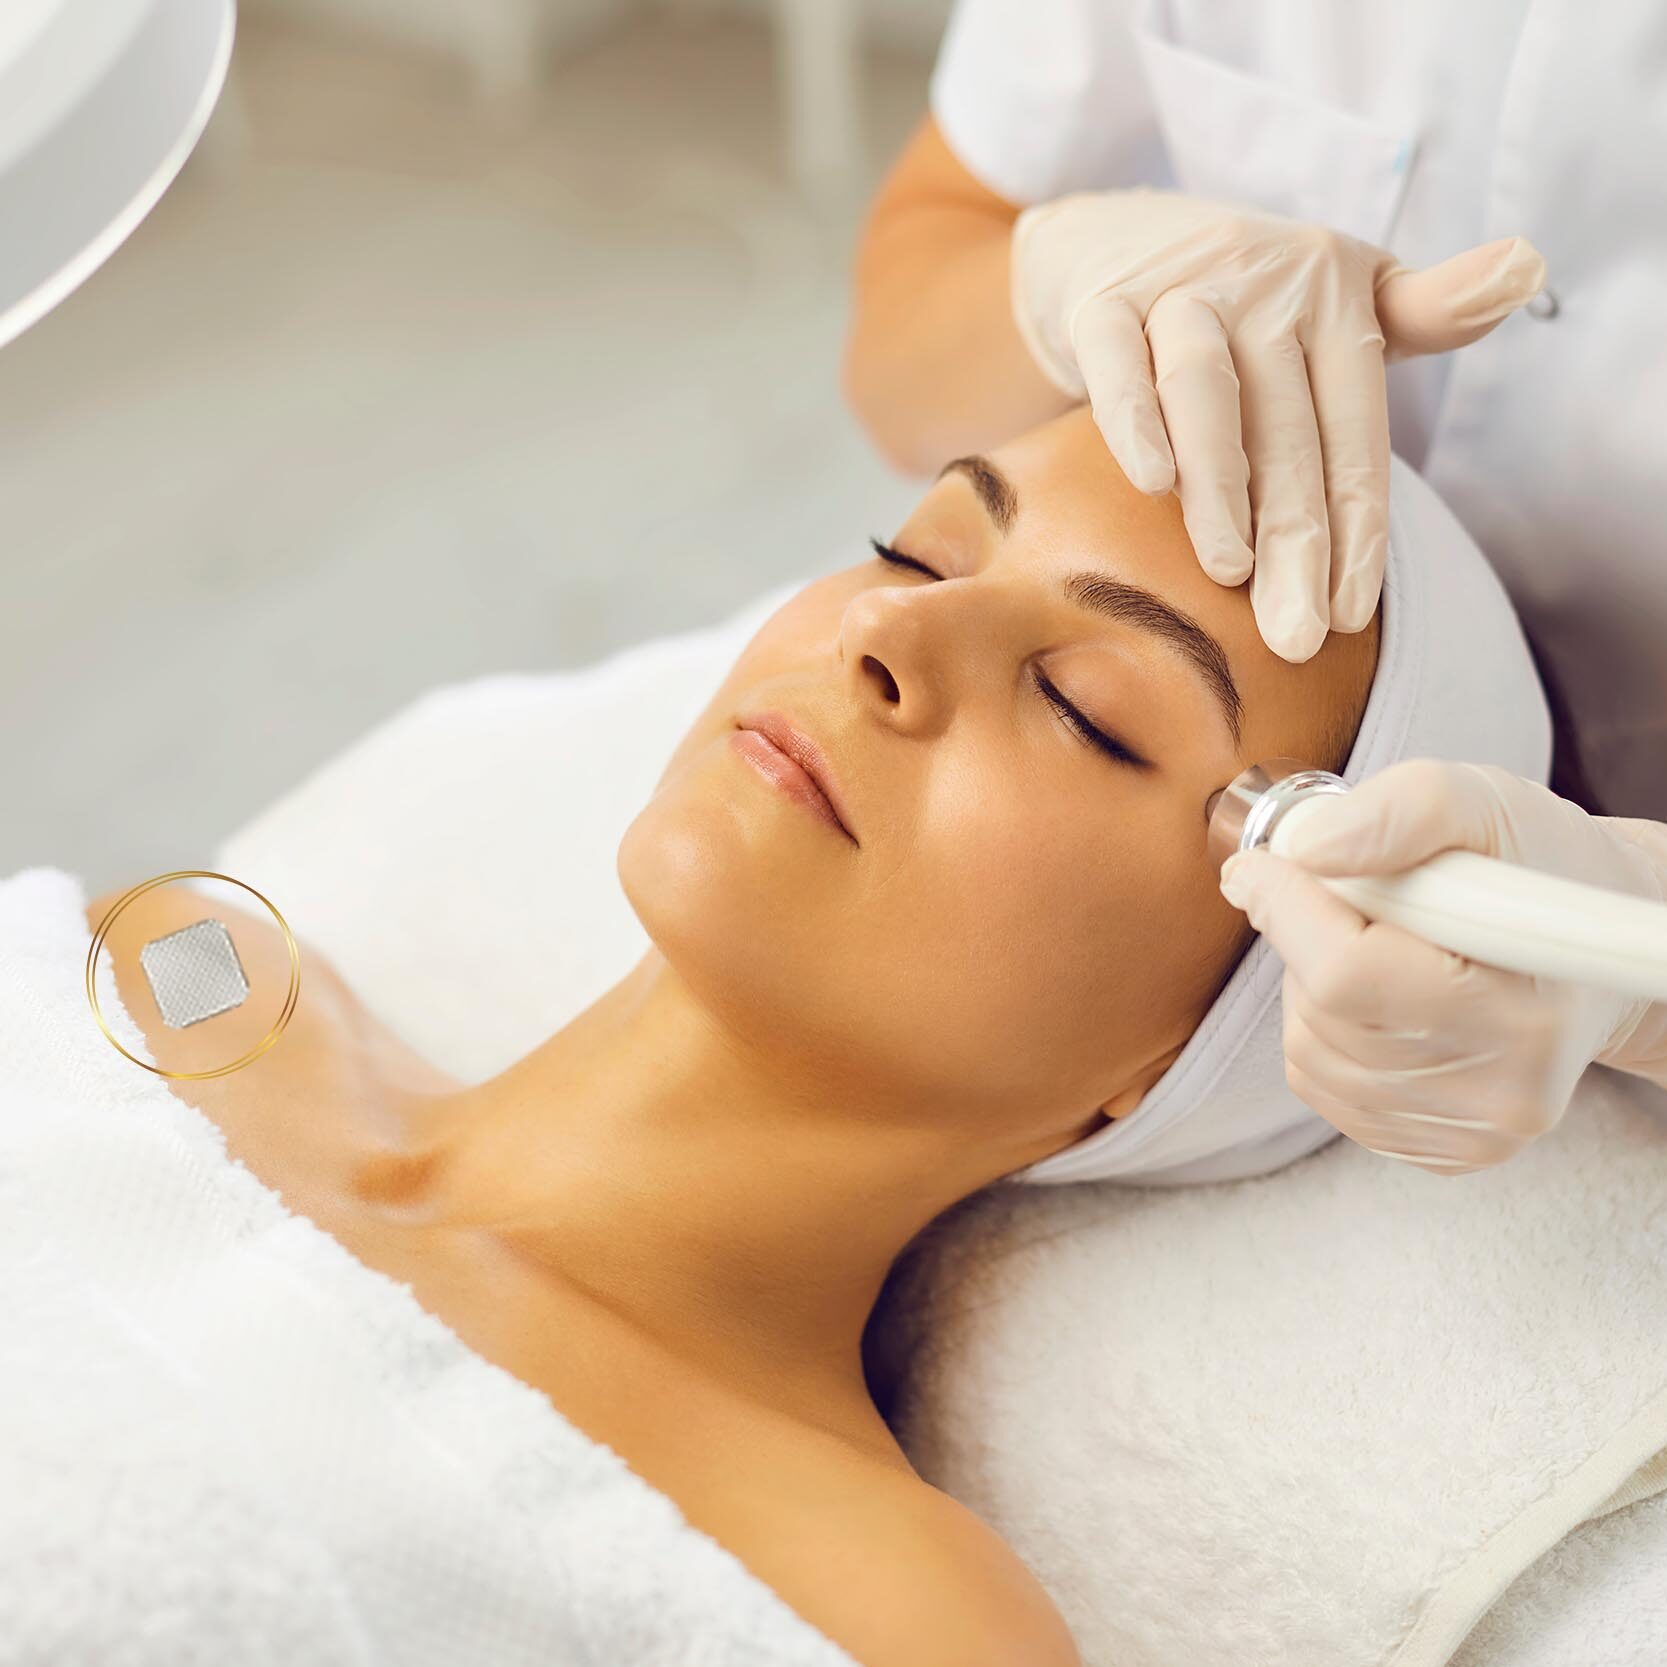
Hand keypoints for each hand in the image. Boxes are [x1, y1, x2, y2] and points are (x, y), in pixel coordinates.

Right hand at [1010, 189, 1546, 660]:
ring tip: (1231, 572)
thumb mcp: (1344, 298)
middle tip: (1297, 636)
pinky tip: (1150, 482)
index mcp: (1336, 297)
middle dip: (1296, 541)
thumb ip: (1427, 313)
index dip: (1359, 527)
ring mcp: (1182, 289)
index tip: (1350, 617)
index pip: (1355, 429)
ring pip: (1206, 390)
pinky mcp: (1103, 301)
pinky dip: (1134, 418)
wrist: (1116, 242)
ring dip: (1222, 484)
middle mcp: (1267, 286)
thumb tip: (1530, 268)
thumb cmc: (1247, 299)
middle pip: (1287, 431)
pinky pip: (1119, 361)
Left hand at [1216, 759, 1663, 1174]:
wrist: (1592, 948)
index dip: (1285, 910)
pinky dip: (1324, 1029)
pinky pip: (1321, 1085)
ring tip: (1379, 945)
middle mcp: (1499, 1092)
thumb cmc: (1542, 869)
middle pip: (1321, 1014)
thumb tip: (1304, 853)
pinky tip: (1379, 996)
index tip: (1256, 867)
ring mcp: (1469, 1132)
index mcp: (1521, 1010)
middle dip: (1306, 941)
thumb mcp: (1484, 806)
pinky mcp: (1442, 1150)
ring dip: (1312, 987)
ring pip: (1308, 1052)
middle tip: (1358, 902)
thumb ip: (1399, 813)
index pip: (1348, 974)